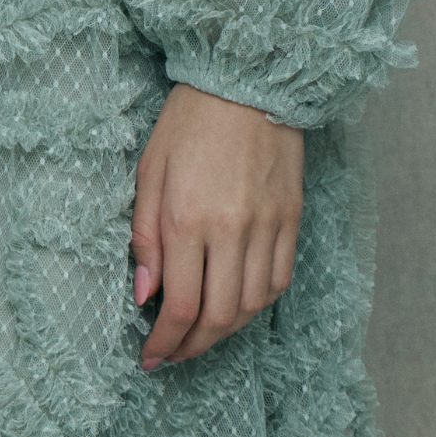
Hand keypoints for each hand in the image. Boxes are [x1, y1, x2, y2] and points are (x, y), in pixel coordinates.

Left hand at [129, 83, 302, 367]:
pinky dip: (256, 305)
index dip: (164, 341)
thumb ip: (144, 237)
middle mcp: (230, 230)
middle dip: (191, 347)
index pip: (179, 305)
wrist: (246, 81)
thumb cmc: (188, 122)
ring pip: (251, 307)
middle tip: (172, 355)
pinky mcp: (291, 220)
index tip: (150, 356)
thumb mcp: (149, 171)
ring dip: (224, 333)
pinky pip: (278, 281)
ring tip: (201, 335)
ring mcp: (267, 227)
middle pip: (218, 317)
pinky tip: (236, 306)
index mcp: (187, 219)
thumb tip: (144, 296)